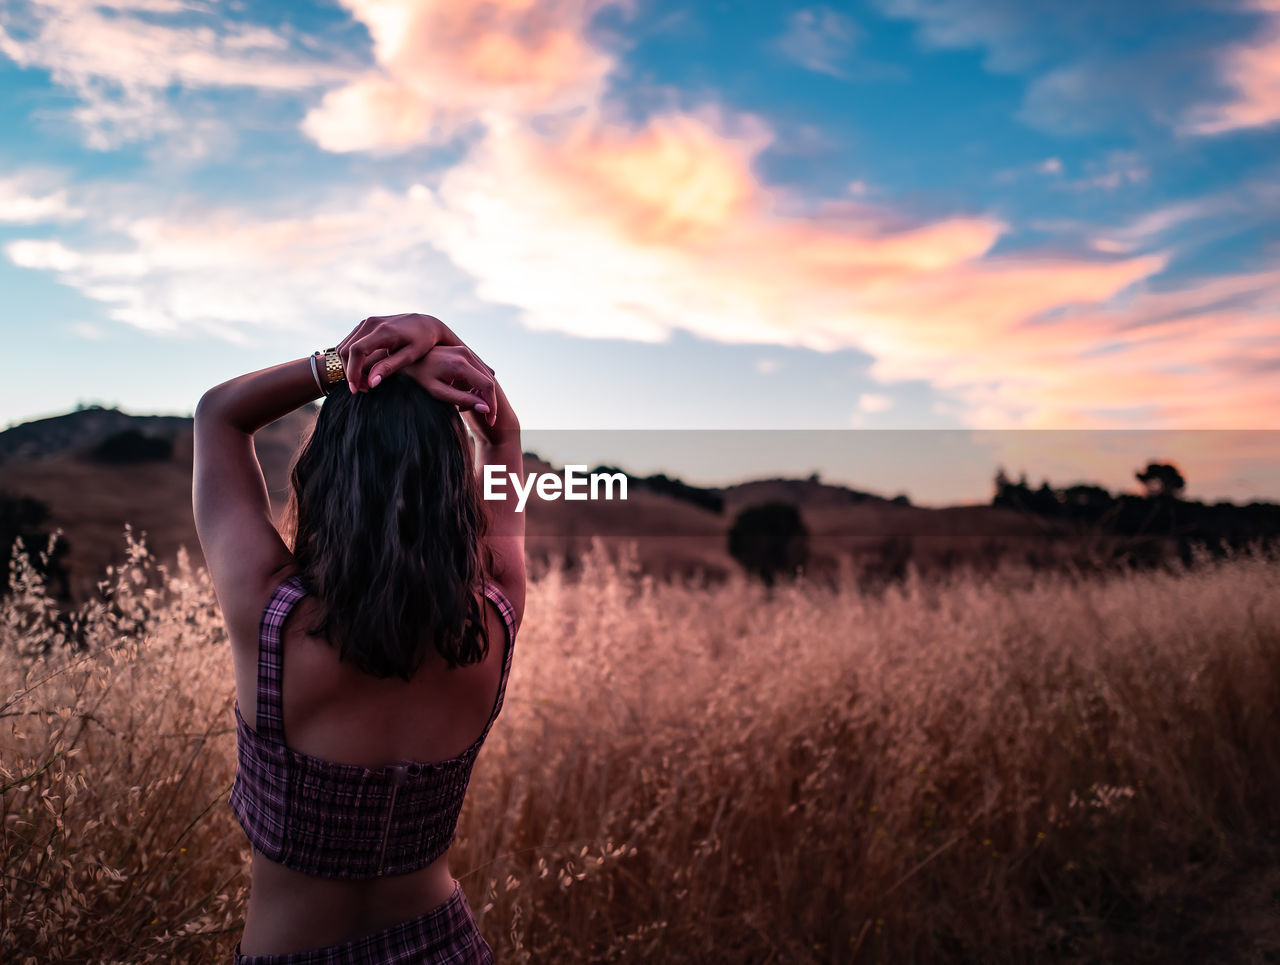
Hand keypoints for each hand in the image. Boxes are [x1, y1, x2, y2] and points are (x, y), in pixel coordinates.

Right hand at [337, 313, 456, 393]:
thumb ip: (389, 368)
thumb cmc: (422, 342)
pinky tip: (363, 371)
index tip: (356, 389)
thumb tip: (371, 383)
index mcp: (384, 331)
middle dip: (350, 373)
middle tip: (363, 388)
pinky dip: (351, 359)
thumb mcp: (409, 357)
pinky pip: (348, 343)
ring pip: (344, 347)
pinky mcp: (364, 325)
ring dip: (349, 367)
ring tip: (364, 381)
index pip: (357, 351)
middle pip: (346, 350)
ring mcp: (366, 322)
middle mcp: (371, 323)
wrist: (425, 324)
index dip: (353, 372)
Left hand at [405, 345, 498, 426]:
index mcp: (460, 364)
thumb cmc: (419, 377)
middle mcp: (466, 354)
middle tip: (482, 417)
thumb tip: (485, 408)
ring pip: (486, 376)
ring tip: (468, 406)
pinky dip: (478, 385)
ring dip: (483, 394)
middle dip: (489, 401)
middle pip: (489, 381)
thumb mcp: (438, 392)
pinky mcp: (464, 352)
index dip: (492, 405)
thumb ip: (463, 399)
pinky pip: (479, 371)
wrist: (408, 359)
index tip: (490, 420)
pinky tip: (467, 395)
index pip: (487, 386)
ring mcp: (465, 351)